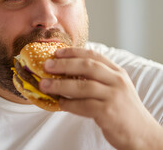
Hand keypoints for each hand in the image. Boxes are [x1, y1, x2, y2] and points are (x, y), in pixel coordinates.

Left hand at [39, 48, 162, 149]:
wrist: (141, 134)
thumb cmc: (122, 110)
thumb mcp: (115, 88)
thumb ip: (97, 78)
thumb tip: (65, 71)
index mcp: (117, 72)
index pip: (93, 55)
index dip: (73, 52)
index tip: (56, 53)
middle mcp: (117, 81)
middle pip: (87, 66)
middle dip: (63, 65)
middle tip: (46, 66)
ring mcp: (113, 96)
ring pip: (82, 86)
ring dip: (60, 85)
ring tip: (44, 85)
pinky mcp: (108, 112)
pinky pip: (83, 106)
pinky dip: (68, 104)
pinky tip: (60, 103)